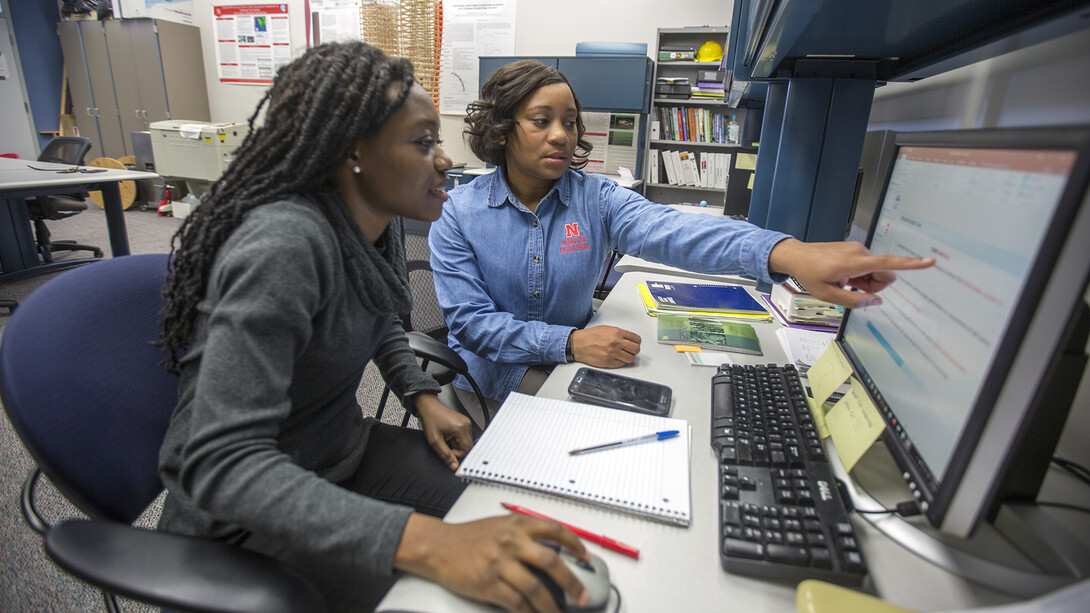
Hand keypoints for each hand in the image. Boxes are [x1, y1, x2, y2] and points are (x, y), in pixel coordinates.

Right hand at [394, 513, 589, 612]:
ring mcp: (499, 563)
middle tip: (582, 596)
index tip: (586, 557)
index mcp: (517, 524)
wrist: (437, 546)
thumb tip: (554, 552)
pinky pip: (515, 602)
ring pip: (536, 588)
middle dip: (572, 582)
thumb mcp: (500, 525)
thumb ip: (525, 534)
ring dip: (552, 606)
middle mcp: (510, 541)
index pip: (555, 530)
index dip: (575, 544)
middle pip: (552, 562)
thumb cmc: (468, 537)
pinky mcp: (487, 583)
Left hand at [414, 394, 473, 470]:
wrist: (429, 407)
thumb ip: (445, 454)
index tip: (449, 452)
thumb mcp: (434, 441)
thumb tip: (454, 465)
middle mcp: (466, 425)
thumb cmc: (430, 419)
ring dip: (457, 444)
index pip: (467, 449)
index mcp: (461, 429)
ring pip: (466, 441)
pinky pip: (465, 436)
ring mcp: (466, 422)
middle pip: (468, 446)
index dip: (458, 454)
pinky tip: (449, 434)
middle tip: (446, 444)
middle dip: (457, 449)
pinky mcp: (464, 422)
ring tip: (446, 438)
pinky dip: (457, 439)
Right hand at [570, 326, 640, 367]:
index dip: (637, 342)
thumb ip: (619, 333)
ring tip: (623, 355)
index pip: (636, 339)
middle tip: (631, 350)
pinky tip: (616, 358)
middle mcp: (616, 343)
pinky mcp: (609, 362)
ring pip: (631, 359)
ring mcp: (613, 353)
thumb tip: (628, 339)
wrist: (578, 344)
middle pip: (636, 349)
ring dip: (628, 357)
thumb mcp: (606, 329)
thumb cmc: (590, 336)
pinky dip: (620, 362)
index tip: (635, 343)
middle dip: (634, 350)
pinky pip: (622, 364)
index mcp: (617, 333)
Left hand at [768, 238, 934, 307]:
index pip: (888, 263)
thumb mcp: (828, 295)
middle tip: (852, 288)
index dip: (911, 264)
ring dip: (866, 280)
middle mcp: (860, 252)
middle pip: (886, 272)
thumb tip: (876, 301)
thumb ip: (854, 301)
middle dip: (875, 285)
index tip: (929, 262)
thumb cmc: (809, 273)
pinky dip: (860, 274)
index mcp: (854, 263)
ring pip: (877, 270)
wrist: (796, 256)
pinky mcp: (856, 249)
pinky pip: (868, 265)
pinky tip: (845, 275)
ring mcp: (858, 249)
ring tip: (845, 280)